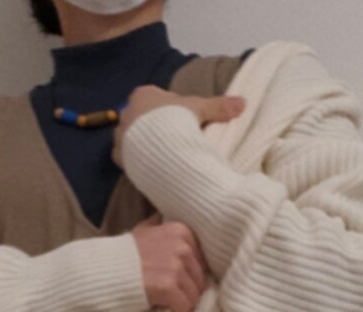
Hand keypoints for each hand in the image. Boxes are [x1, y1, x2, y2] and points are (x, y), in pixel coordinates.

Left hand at [111, 86, 245, 167]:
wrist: (160, 151)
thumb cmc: (176, 123)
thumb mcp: (200, 111)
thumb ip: (219, 106)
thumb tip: (243, 103)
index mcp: (143, 94)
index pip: (153, 97)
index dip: (166, 108)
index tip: (179, 121)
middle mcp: (127, 112)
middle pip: (141, 118)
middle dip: (153, 127)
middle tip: (170, 139)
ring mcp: (120, 136)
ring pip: (130, 137)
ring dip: (141, 144)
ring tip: (160, 154)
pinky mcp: (119, 158)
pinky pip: (124, 157)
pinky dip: (133, 160)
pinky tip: (147, 165)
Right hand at [131, 212, 210, 311]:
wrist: (103, 270)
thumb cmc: (123, 254)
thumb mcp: (143, 231)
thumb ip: (158, 226)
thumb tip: (163, 218)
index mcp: (180, 231)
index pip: (202, 260)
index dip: (190, 274)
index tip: (177, 280)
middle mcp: (181, 247)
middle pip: (200, 280)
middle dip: (188, 290)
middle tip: (171, 295)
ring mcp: (175, 267)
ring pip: (194, 296)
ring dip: (182, 303)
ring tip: (167, 302)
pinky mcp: (168, 286)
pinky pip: (184, 306)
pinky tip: (165, 309)